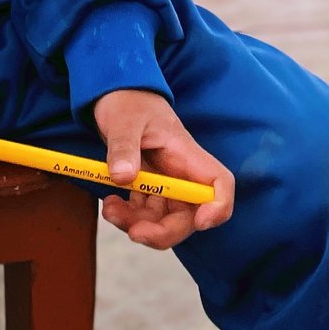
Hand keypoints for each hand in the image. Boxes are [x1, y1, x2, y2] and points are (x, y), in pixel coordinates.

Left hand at [92, 88, 233, 251]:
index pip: (219, 183)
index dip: (218, 208)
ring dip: (138, 226)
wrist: (114, 96)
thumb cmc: (127, 102)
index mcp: (186, 154)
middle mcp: (181, 174)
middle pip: (190, 216)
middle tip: (134, 233)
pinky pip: (145, 215)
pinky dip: (128, 218)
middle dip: (164, 232)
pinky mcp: (148, 189)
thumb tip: (123, 177)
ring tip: (110, 208)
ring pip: (164, 222)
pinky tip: (110, 204)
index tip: (199, 223)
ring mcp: (165, 184)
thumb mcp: (123, 121)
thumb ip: (124, 147)